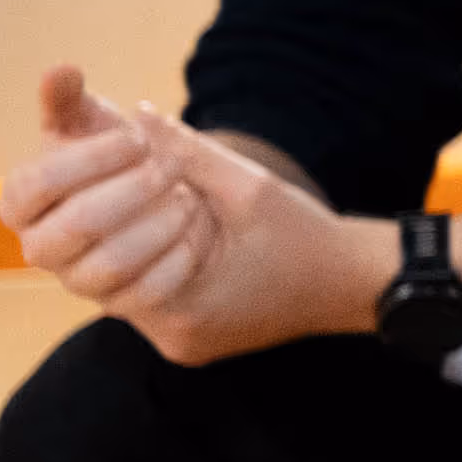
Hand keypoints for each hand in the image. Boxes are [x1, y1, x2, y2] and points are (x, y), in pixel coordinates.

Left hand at [0, 67, 385, 364]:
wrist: (356, 285)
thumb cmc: (306, 236)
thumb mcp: (249, 186)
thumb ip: (188, 153)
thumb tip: (137, 116)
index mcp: (186, 307)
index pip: (109, 262)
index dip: (113, 212)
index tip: (138, 178)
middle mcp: (175, 338)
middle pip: (106, 283)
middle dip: (113, 228)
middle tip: (125, 187)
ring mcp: (183, 344)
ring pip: (123, 292)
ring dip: (128, 245)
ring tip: (145, 206)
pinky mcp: (191, 342)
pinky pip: (151, 300)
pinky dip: (151, 264)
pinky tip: (169, 232)